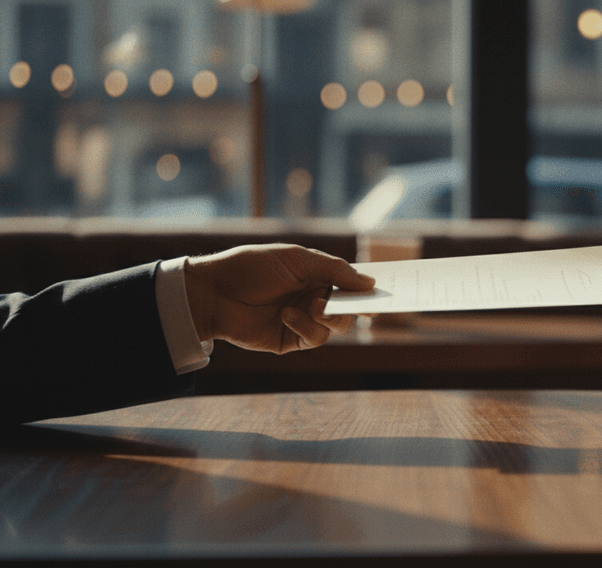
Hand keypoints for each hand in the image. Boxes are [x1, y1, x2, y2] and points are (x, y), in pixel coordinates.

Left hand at [184, 244, 374, 353]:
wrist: (214, 292)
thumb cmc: (253, 267)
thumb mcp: (298, 260)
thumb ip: (335, 270)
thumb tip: (370, 283)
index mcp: (317, 275)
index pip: (350, 283)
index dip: (368, 287)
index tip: (387, 290)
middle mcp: (314, 298)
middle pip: (350, 308)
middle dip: (354, 306)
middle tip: (358, 304)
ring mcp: (304, 320)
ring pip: (337, 326)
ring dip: (329, 317)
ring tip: (312, 306)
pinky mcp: (291, 340)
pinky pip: (315, 338)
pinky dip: (306, 327)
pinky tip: (287, 315)